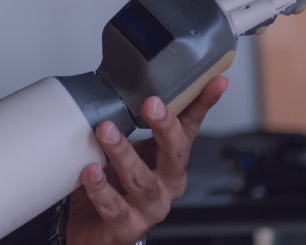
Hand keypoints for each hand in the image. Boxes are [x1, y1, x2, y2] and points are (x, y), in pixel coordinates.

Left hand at [66, 76, 227, 243]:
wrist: (91, 228)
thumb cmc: (112, 185)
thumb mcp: (127, 148)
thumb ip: (129, 121)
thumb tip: (127, 77)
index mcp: (170, 161)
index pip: (191, 126)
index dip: (204, 103)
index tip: (215, 80)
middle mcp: (166, 184)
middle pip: (175, 153)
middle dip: (165, 127)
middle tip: (151, 103)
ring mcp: (149, 208)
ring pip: (142, 180)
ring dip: (124, 153)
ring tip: (106, 131)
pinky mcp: (125, 227)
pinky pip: (115, 208)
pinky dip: (102, 189)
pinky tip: (90, 172)